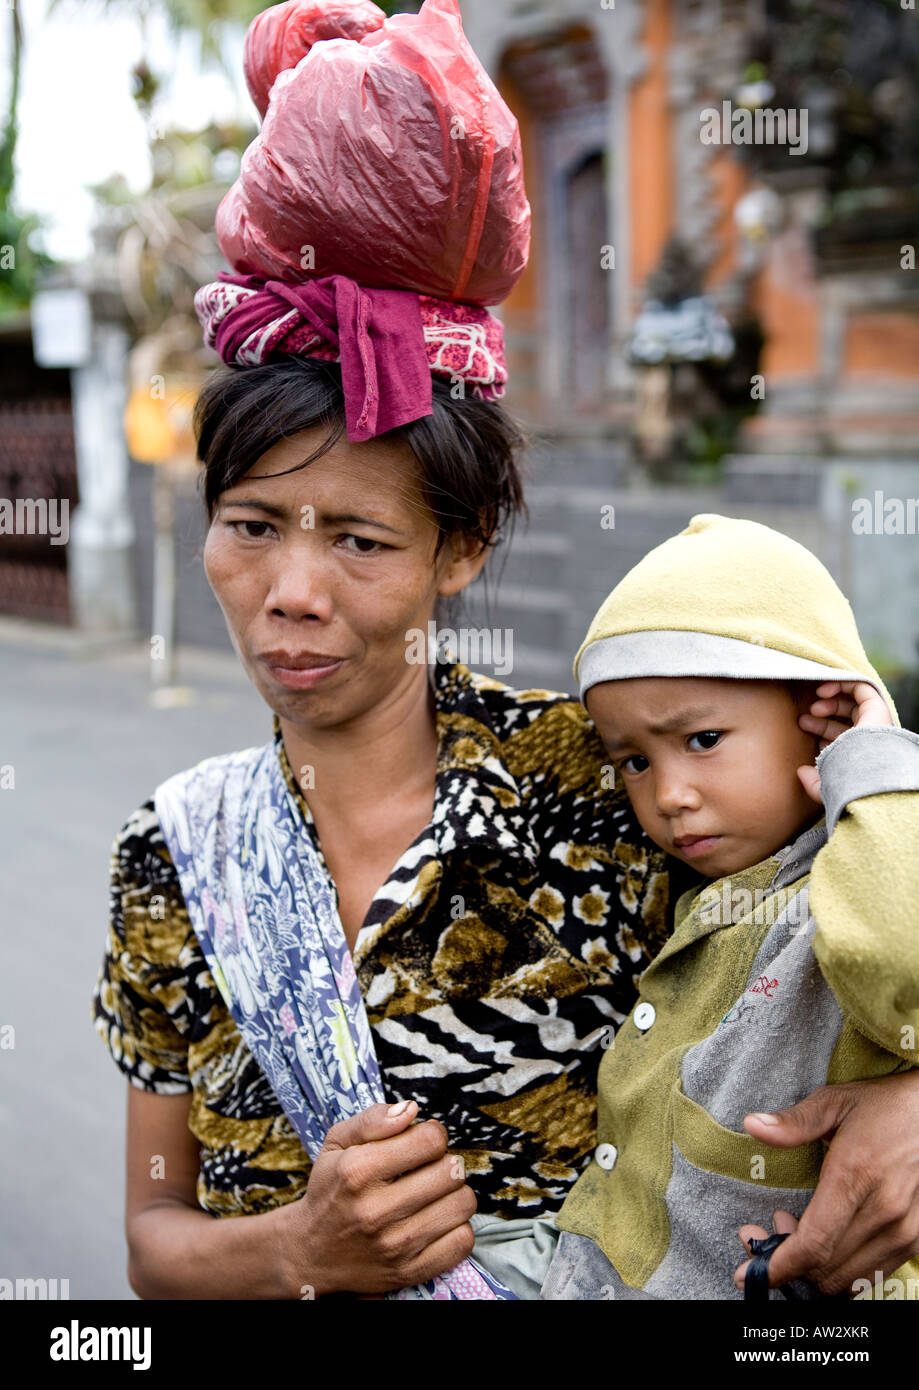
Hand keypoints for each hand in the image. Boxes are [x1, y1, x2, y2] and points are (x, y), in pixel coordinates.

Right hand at [278, 1100, 476, 1296]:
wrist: (309, 1252)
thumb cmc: (330, 1190)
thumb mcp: (336, 1144)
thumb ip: (373, 1119)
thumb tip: (411, 1110)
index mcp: (358, 1171)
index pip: (430, 1140)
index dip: (433, 1134)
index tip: (424, 1142)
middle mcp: (375, 1210)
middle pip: (451, 1171)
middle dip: (445, 1162)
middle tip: (429, 1169)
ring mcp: (394, 1246)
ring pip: (462, 1204)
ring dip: (454, 1194)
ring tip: (434, 1194)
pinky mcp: (408, 1272)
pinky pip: (462, 1242)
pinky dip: (457, 1227)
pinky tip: (437, 1220)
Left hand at [734, 1074, 918, 1294]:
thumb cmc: (883, 1106)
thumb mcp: (834, 1102)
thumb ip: (794, 1122)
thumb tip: (752, 1125)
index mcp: (856, 1175)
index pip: (814, 1243)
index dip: (779, 1265)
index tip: (751, 1272)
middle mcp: (884, 1211)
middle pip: (826, 1268)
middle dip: (788, 1263)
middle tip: (769, 1230)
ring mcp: (903, 1229)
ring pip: (848, 1278)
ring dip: (814, 1267)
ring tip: (796, 1228)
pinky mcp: (915, 1238)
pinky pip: (872, 1274)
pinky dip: (842, 1268)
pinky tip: (829, 1238)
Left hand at [797, 680, 892, 802]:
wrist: (863, 774)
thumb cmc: (846, 785)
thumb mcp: (824, 788)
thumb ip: (812, 783)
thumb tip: (801, 772)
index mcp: (858, 755)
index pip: (840, 738)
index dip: (821, 732)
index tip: (804, 731)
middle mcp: (868, 738)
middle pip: (844, 719)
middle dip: (821, 716)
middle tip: (802, 721)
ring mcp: (874, 722)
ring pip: (851, 703)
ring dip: (829, 701)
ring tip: (813, 708)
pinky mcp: (877, 708)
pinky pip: (861, 687)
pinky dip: (841, 684)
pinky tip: (822, 691)